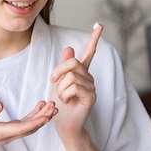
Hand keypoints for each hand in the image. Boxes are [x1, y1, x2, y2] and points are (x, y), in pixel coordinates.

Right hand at [0, 100, 57, 150]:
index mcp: (0, 133)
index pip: (21, 129)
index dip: (35, 122)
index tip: (46, 116)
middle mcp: (8, 135)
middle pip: (30, 128)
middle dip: (44, 118)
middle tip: (54, 107)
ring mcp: (10, 133)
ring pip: (30, 126)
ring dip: (42, 116)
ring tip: (52, 106)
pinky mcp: (10, 129)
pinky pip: (26, 123)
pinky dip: (35, 115)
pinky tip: (41, 105)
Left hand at [49, 24, 102, 140]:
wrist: (63, 125)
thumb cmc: (59, 105)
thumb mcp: (58, 82)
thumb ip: (64, 67)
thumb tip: (70, 48)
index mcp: (81, 72)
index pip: (89, 52)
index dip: (94, 38)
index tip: (99, 25)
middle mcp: (89, 78)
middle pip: (73, 63)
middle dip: (58, 71)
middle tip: (52, 82)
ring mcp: (92, 87)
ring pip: (71, 76)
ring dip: (60, 88)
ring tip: (62, 98)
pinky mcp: (91, 97)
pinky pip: (74, 87)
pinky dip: (64, 94)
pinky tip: (66, 102)